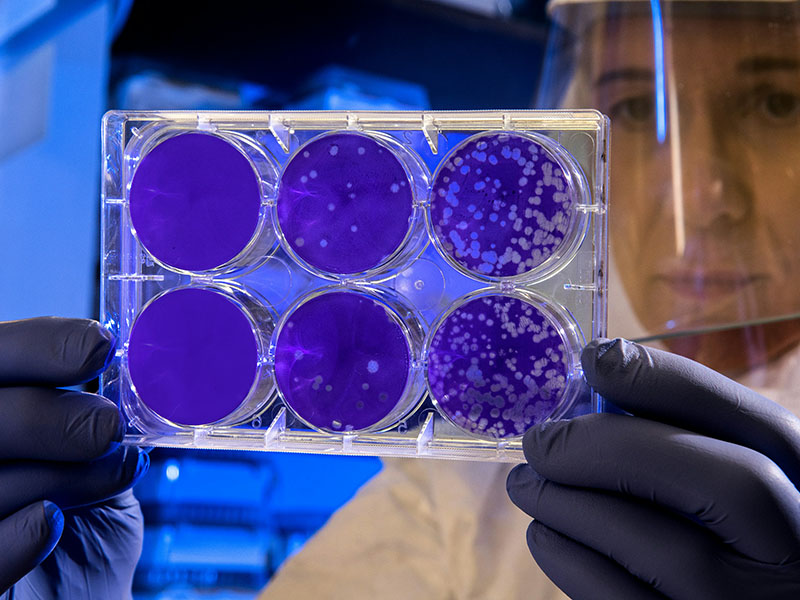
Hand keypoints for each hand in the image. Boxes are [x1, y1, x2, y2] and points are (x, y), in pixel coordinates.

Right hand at [0, 318, 147, 597]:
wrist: (77, 591)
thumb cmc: (83, 516)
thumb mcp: (92, 457)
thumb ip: (93, 416)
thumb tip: (135, 371)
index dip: (40, 346)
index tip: (99, 346)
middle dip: (52, 417)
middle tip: (107, 429)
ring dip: (62, 476)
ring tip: (115, 472)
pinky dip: (17, 537)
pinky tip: (53, 522)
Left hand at [507, 338, 799, 599]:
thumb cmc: (722, 540)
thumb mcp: (737, 483)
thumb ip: (690, 440)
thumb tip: (601, 372)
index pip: (764, 428)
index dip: (675, 383)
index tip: (597, 358)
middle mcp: (799, 556)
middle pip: (725, 483)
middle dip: (615, 446)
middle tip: (539, 439)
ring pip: (656, 546)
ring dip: (568, 503)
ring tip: (528, 482)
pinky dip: (567, 558)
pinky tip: (546, 532)